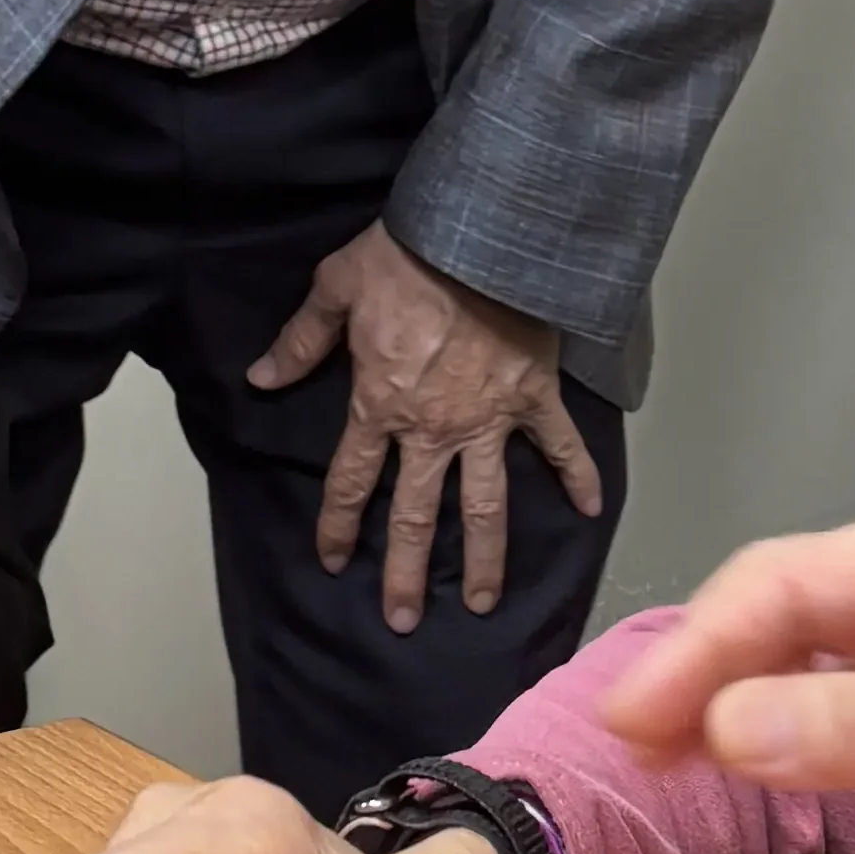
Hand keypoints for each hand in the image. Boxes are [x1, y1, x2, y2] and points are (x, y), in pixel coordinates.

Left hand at [252, 227, 604, 633]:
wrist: (483, 233)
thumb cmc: (407, 256)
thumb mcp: (336, 287)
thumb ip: (301, 340)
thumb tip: (261, 376)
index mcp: (381, 405)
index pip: (351, 481)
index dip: (338, 525)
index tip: (334, 561)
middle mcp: (434, 429)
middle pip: (416, 515)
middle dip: (406, 572)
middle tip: (403, 620)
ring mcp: (489, 421)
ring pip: (486, 505)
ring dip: (484, 558)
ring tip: (481, 603)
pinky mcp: (534, 398)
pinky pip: (559, 447)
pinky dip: (579, 477)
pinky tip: (592, 512)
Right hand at [590, 483, 854, 853]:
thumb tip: (732, 725)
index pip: (787, 582)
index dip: (697, 652)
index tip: (633, 719)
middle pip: (791, 611)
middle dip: (706, 672)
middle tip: (632, 744)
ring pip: (822, 662)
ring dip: (749, 706)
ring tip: (675, 760)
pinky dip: (805, 741)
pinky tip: (769, 772)